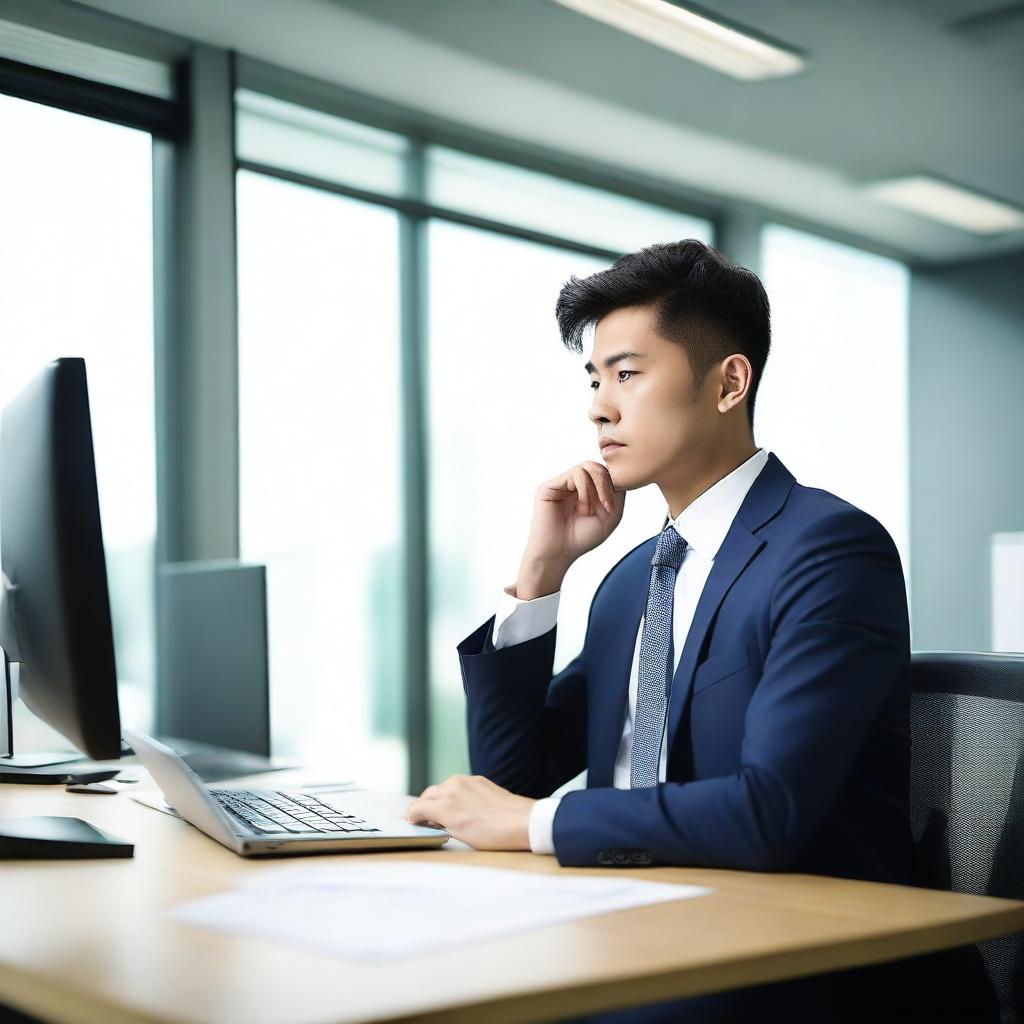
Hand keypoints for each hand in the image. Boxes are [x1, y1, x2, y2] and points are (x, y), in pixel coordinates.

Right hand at [403, 774, 534, 850]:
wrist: (523, 822)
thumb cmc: (493, 835)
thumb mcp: (460, 835)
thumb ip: (440, 823)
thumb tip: (429, 819)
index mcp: (444, 804)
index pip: (417, 807)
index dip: (411, 815)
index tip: (410, 820)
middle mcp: (452, 787)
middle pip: (428, 794)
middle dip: (423, 805)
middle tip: (423, 818)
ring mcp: (466, 781)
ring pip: (443, 787)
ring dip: (439, 798)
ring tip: (444, 812)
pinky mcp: (479, 779)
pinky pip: (459, 784)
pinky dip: (454, 793)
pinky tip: (462, 804)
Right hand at [516, 461, 625, 597]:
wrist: (559, 553)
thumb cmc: (583, 538)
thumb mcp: (610, 516)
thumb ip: (617, 493)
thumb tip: (617, 473)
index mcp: (588, 490)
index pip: (606, 473)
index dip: (614, 485)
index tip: (612, 509)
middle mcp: (574, 484)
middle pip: (598, 466)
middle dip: (607, 485)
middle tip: (607, 507)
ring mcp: (562, 483)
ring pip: (588, 466)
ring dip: (595, 489)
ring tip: (590, 511)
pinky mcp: (551, 485)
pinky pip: (577, 473)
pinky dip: (585, 490)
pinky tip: (582, 508)